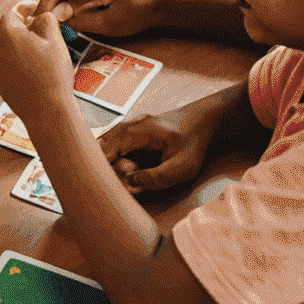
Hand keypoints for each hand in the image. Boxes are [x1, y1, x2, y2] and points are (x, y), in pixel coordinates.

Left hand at [0, 4, 75, 118]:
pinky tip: (28, 65)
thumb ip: (45, 19)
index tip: (35, 11)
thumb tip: (39, 14)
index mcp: (5, 31)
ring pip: (2, 42)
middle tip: (39, 32)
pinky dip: (11, 56)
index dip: (27, 9)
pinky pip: (0, 57)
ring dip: (15, 41)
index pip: (14, 11)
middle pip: (6, 26)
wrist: (45, 109)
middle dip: (21, 26)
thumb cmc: (52, 75)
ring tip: (36, 51)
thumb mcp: (55, 39)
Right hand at [32, 0, 162, 37]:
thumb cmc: (140, 11)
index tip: (39, 19)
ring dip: (52, 6)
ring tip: (46, 25)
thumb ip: (82, 19)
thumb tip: (55, 19)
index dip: (45, 0)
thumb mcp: (111, 21)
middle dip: (46, 4)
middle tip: (39, 25)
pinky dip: (61, 8)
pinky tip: (60, 22)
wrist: (160, 3)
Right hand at [99, 107, 213, 193]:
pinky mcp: (131, 130)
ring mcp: (129, 125)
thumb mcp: (182, 167)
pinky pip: (115, 143)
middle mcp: (130, 125)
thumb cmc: (192, 143)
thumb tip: (132, 183)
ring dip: (113, 161)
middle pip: (103, 145)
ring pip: (107, 143)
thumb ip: (157, 178)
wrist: (200, 121)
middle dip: (109, 165)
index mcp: (139, 131)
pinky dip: (118, 156)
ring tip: (130, 171)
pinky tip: (132, 165)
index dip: (107, 166)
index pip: (109, 147)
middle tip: (126, 176)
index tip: (113, 180)